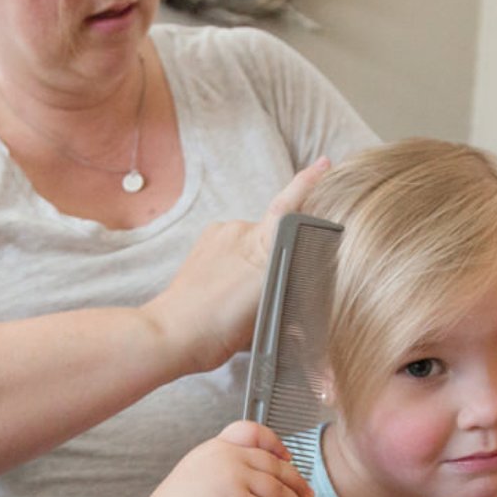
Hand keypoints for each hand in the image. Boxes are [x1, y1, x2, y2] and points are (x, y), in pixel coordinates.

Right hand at [134, 420, 313, 496]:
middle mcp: (226, 459)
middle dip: (296, 484)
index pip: (252, 432)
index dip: (275, 443)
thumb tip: (263, 472)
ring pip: (280, 493)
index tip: (287, 458)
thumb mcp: (197, 473)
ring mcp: (234, 480)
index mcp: (216, 448)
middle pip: (275, 467)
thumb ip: (224, 465)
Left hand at [143, 158, 329, 373]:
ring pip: (252, 241)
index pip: (289, 206)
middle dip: (277, 258)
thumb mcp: (265, 322)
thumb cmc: (219, 331)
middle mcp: (242, 233)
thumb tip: (301, 317)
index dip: (307, 182)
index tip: (324, 163)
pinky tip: (226, 285)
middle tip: (265, 292)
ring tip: (240, 296)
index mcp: (263, 249)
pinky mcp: (206, 239)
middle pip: (275, 234)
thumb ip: (286, 302)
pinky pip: (232, 242)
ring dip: (253, 262)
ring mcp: (221, 234)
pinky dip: (235, 261)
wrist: (172, 333)